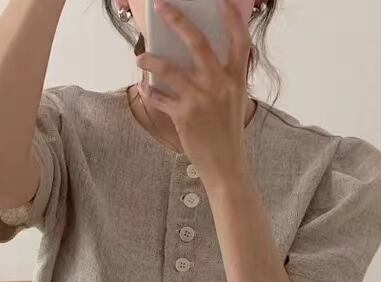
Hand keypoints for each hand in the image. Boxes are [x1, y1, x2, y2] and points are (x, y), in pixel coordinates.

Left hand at [135, 0, 252, 188]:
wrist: (226, 167)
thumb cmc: (228, 134)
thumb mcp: (233, 102)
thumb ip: (221, 80)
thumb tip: (194, 60)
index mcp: (236, 80)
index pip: (240, 40)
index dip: (232, 17)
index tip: (221, 0)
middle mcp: (220, 85)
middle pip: (198, 43)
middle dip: (177, 20)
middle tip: (162, 6)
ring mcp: (201, 99)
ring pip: (168, 68)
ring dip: (150, 60)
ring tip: (140, 59)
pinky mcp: (184, 115)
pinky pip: (159, 97)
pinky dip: (149, 92)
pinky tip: (145, 89)